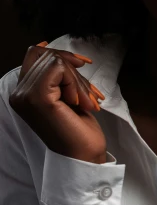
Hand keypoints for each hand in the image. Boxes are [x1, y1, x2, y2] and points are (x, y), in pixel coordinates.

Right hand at [9, 43, 107, 163]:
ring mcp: (25, 95)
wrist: (84, 155)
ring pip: (54, 61)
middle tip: (90, 94)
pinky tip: (80, 103)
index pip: (35, 54)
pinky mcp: (37, 98)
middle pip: (46, 55)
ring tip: (87, 102)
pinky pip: (58, 69)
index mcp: (22, 92)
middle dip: (75, 71)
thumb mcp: (66, 93)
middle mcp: (18, 93)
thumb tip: (52, 48)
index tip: (82, 64)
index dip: (60, 54)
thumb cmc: (79, 128)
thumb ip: (57, 75)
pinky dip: (76, 82)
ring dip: (79, 80)